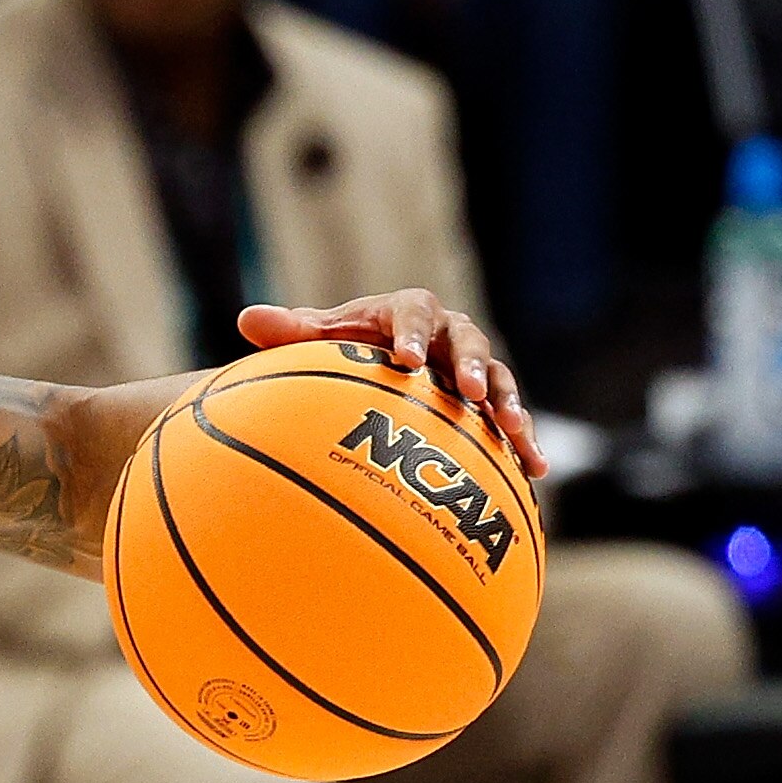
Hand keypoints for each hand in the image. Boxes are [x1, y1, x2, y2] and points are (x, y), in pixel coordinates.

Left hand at [238, 290, 543, 480]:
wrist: (379, 367)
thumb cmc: (346, 350)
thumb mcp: (321, 342)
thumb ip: (292, 332)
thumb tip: (247, 318)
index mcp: (407, 312)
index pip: (412, 311)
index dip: (410, 332)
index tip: (403, 359)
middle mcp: (447, 334)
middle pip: (467, 342)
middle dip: (469, 365)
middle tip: (466, 390)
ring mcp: (472, 368)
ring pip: (498, 379)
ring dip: (508, 403)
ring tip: (513, 430)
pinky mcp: (487, 401)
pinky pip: (510, 419)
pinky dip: (524, 442)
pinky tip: (534, 470)